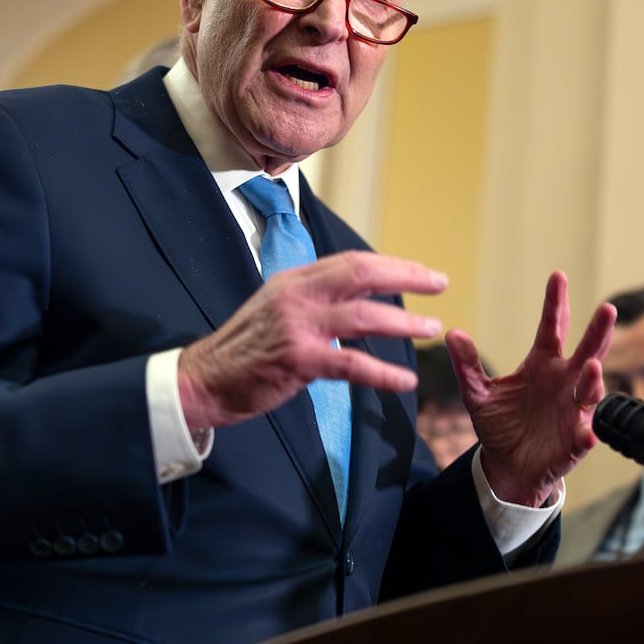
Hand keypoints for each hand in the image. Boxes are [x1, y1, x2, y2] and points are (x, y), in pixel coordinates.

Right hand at [178, 251, 445, 429]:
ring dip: (403, 321)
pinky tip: (404, 381)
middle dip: (406, 276)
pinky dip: (382, 372)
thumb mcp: (277, 309)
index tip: (421, 272)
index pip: (351, 262)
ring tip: (431, 326)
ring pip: (362, 315)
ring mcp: (297, 326)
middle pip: (361, 274)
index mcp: (294, 279)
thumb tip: (355, 297)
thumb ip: (313, 299)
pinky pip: (351, 364)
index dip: (391, 265)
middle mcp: (296, 295)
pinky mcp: (297, 360)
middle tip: (439, 284)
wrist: (203, 379)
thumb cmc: (245, 349)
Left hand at [450, 272, 615, 506]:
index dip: (556, 303)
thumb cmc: (499, 425)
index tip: (558, 276)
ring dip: (593, 379)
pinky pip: (585, 435)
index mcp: (541, 364)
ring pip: (590, 389)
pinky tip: (586, 433)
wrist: (506, 466)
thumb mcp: (477, 394)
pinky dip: (587, 433)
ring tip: (590, 367)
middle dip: (597, 331)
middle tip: (607, 309)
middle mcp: (563, 381)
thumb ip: (467, 365)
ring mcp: (573, 410)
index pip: (552, 327)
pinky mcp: (576, 440)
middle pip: (585, 350)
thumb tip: (452, 334)